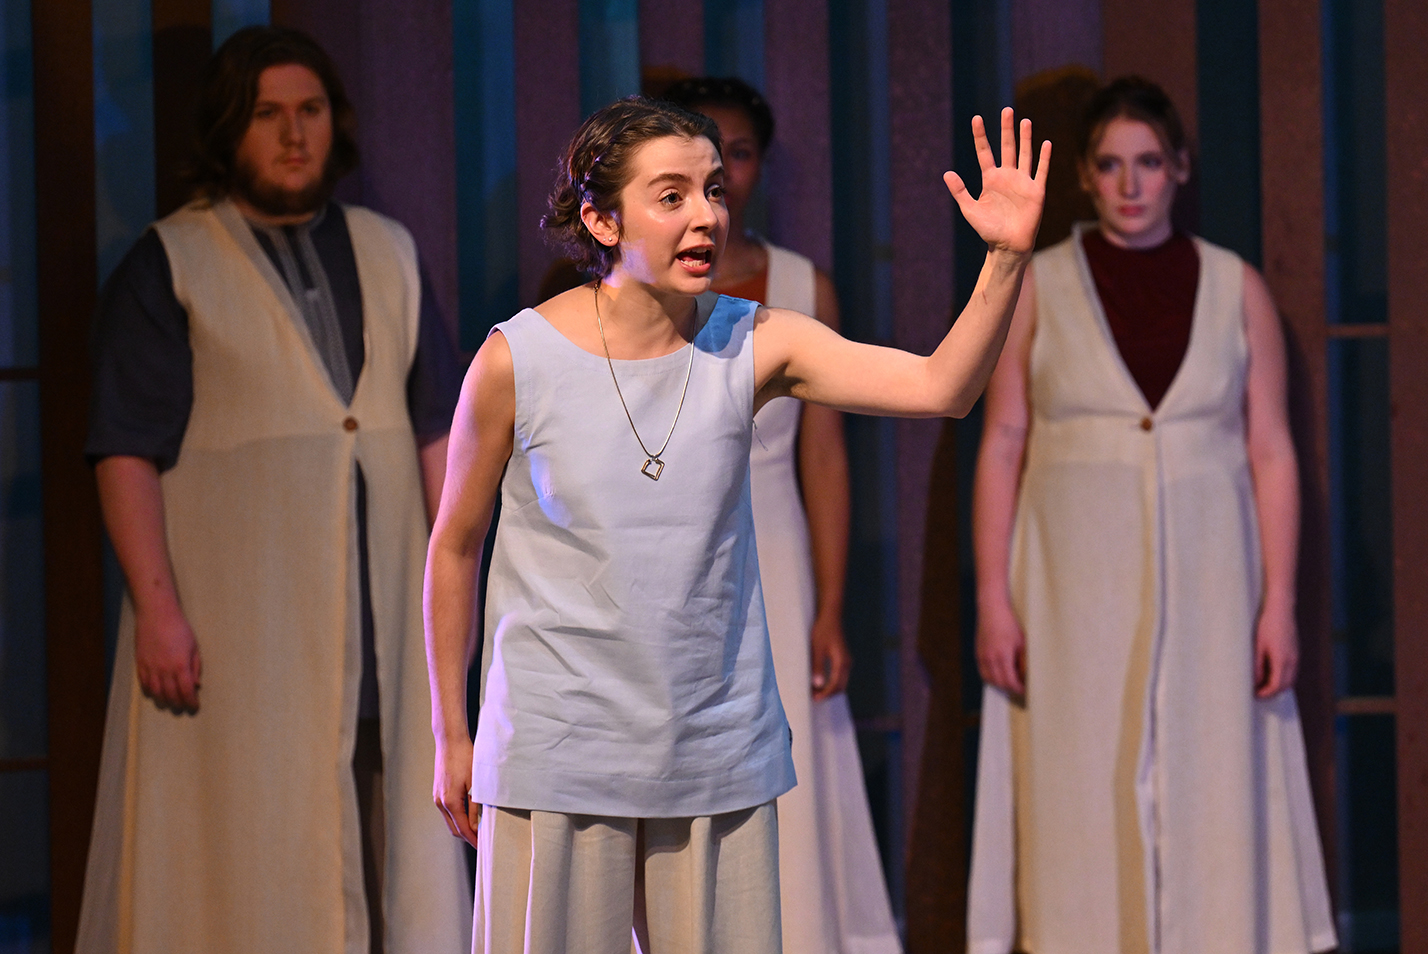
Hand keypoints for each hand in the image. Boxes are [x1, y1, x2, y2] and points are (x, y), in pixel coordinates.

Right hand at [134, 601, 201, 712]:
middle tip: (183, 708)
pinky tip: (155, 694)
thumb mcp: (194, 647)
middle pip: (171, 695)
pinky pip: (144, 684)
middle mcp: (165, 670)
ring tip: (170, 704)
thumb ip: (195, 667)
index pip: (186, 691)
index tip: (194, 707)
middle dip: (178, 704)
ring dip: (164, 702)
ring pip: (156, 693)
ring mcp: (150, 668)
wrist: (157, 615)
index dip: (191, 702)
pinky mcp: (140, 664)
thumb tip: (196, 685)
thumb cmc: (180, 629)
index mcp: (181, 665)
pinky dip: (150, 692)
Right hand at [433, 737, 479, 847]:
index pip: (462, 829)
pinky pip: (447, 812)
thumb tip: (476, 827)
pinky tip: (468, 815)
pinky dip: (457, 818)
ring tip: (478, 830)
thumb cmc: (465, 758)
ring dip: (462, 828)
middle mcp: (440, 802)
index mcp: (450, 801)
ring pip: (450, 821)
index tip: (483, 847)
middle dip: (467, 837)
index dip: (473, 840)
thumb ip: (475, 806)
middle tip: (482, 841)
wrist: (450, 741)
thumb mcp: (475, 783)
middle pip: (454, 829)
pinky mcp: (437, 792)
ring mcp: (437, 797)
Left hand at [810, 612, 851, 699]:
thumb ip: (818, 666)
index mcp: (841, 662)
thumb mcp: (817, 648)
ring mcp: (846, 661)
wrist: (831, 616)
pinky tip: (820, 680)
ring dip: (829, 688)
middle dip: (828, 694)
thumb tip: (818, 685)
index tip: (814, 698)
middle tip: (813, 697)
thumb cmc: (823, 630)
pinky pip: (840, 675)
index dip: (825, 694)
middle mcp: (847, 663)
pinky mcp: (843, 658)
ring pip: (841, 682)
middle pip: (840, 686)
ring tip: (815, 690)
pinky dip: (831, 681)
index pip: (835, 685)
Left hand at [944, 108, 1050, 257]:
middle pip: (1007, 147)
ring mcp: (1022, 182)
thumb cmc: (988, 230)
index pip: (985, 152)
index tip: (976, 118)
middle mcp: (1007, 176)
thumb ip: (960, 191)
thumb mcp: (970, 209)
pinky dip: (1044, 158)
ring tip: (1024, 121)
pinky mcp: (1036, 191)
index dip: (980, 136)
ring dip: (1025, 138)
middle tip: (1006, 110)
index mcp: (990, 179)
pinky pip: (1040, 171)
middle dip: (1006, 129)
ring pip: (1024, 154)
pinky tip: (1046, 143)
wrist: (1007, 246)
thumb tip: (947, 173)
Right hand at [976, 600, 1025, 695]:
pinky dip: (991, 677)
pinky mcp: (977, 653)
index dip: (1018, 688)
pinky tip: (999, 674)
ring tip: (1010, 681)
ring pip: (989, 679)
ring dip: (1000, 684)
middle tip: (1020, 688)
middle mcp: (989, 659)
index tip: (1025, 690)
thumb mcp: (1022, 643)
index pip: (1010, 681)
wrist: (992, 610)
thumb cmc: (1009, 624)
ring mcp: (982, 656)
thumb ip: (1023, 661)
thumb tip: (1025, 675)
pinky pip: (983, 672)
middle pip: (999, 683)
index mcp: (1002, 656)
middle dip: (1010, 688)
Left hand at [1254, 600, 1298, 697]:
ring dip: (1278, 685)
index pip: (1277, 686)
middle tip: (1256, 692)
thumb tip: (1255, 682)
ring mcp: (1296, 656)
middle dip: (1272, 692)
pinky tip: (1269, 673)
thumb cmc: (1266, 625)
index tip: (1254, 694)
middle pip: (1285, 686)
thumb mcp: (1258, 646)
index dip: (1266, 693)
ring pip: (1290, 679)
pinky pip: (1291, 671)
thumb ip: (1257, 665)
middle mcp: (1293, 661)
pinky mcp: (1296, 652)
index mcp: (1282, 660)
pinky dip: (1282, 677)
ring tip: (1261, 684)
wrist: (1281, 609)